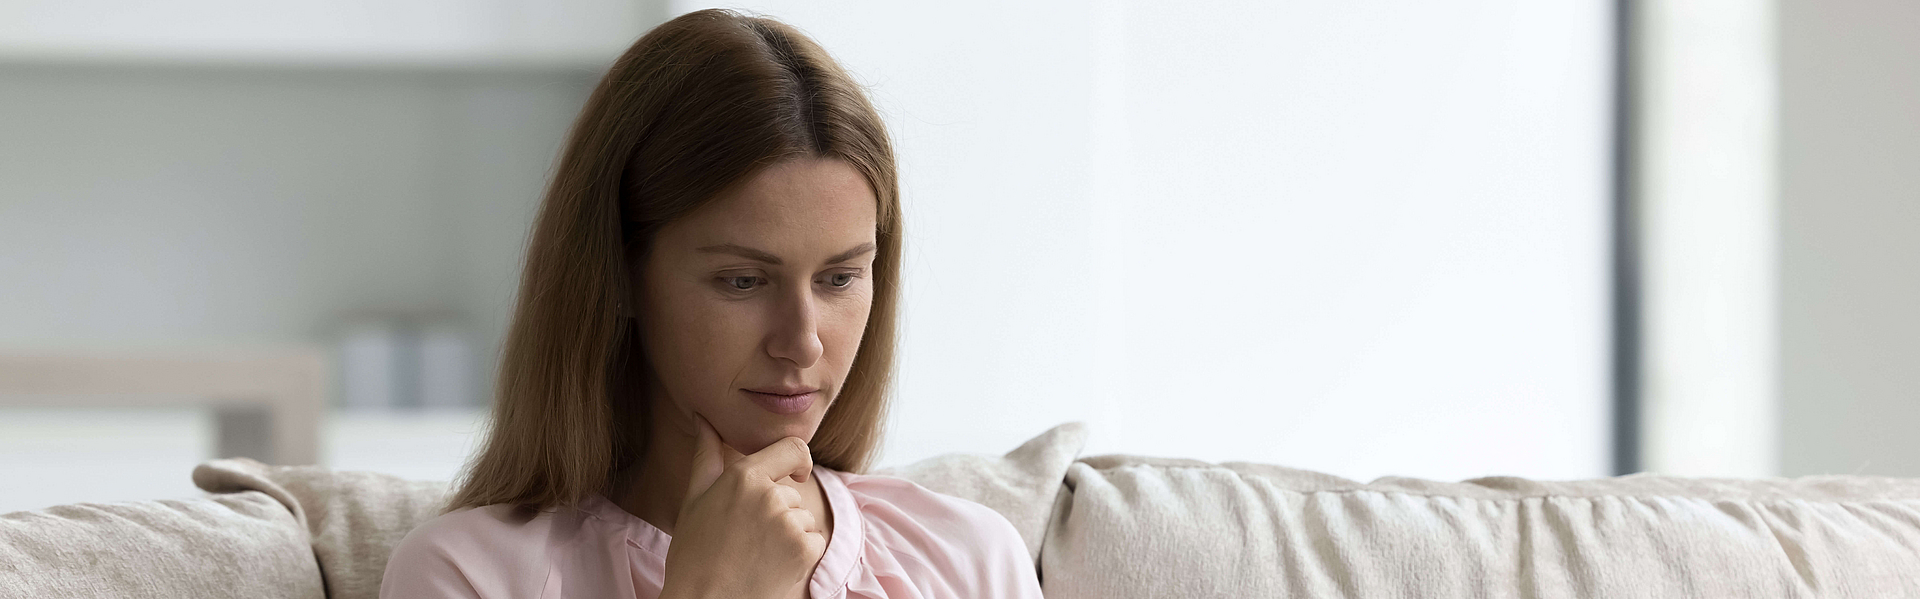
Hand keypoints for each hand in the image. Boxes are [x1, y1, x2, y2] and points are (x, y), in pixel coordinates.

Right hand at [659, 413, 823, 598]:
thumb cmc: (694, 554)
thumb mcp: (694, 499)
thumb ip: (705, 455)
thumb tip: (703, 419)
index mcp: (743, 476)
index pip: (794, 447)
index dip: (799, 460)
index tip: (795, 474)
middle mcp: (771, 495)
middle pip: (793, 493)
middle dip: (779, 510)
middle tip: (747, 537)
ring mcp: (790, 523)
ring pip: (804, 518)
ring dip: (789, 533)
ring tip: (756, 553)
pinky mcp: (806, 550)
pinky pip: (814, 541)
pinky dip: (799, 554)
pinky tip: (771, 565)